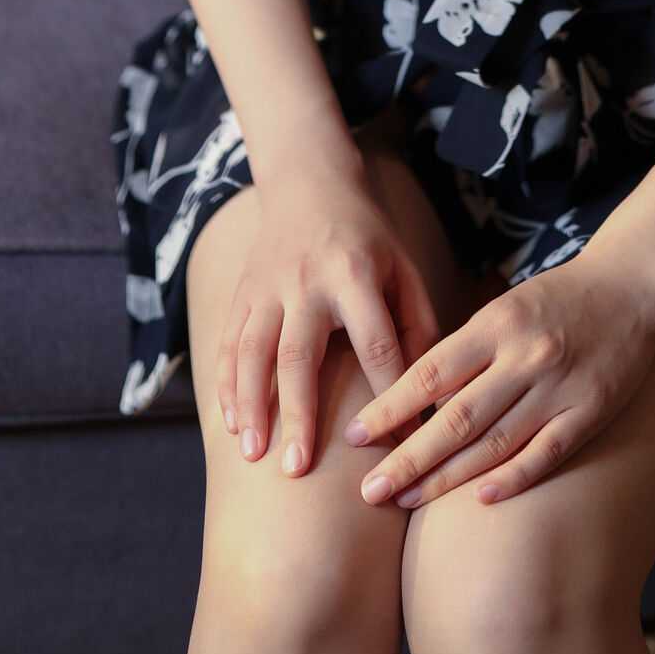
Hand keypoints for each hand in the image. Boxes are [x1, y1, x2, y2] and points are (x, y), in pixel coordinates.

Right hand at [217, 159, 442, 480]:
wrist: (309, 183)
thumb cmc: (368, 237)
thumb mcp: (404, 267)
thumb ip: (417, 324)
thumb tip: (428, 392)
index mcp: (356, 274)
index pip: (374, 342)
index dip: (388, 395)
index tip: (396, 446)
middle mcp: (306, 281)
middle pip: (300, 354)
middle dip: (298, 413)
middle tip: (298, 470)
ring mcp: (266, 286)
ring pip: (252, 352)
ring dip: (252, 406)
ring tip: (253, 456)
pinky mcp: (241, 291)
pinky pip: (227, 343)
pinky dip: (226, 386)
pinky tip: (231, 425)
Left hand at [342, 248, 654, 507]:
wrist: (632, 285)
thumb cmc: (557, 298)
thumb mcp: (504, 306)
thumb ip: (466, 349)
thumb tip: (413, 399)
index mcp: (495, 325)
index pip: (430, 373)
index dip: (390, 407)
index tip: (355, 436)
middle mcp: (523, 357)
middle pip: (455, 418)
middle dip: (407, 457)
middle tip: (368, 491)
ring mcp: (558, 388)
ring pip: (494, 442)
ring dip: (446, 478)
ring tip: (406, 500)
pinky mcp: (589, 412)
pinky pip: (545, 453)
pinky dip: (512, 479)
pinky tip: (478, 500)